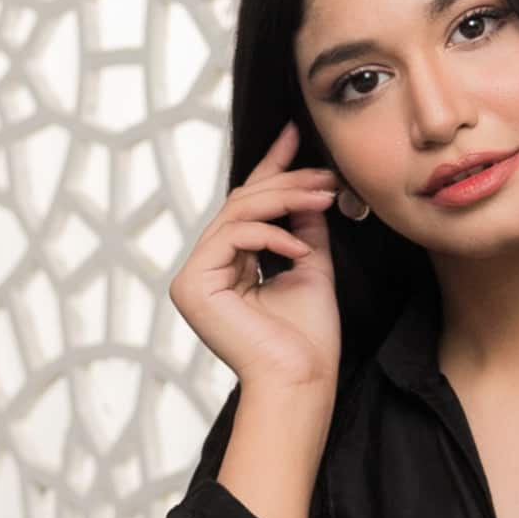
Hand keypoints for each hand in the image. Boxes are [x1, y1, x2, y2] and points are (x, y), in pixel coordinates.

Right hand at [168, 123, 345, 394]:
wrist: (300, 383)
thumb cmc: (308, 341)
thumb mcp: (311, 267)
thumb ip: (303, 228)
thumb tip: (309, 187)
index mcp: (227, 267)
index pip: (247, 207)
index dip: (271, 168)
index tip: (295, 134)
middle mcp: (204, 269)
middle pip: (241, 204)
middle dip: (287, 182)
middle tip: (326, 175)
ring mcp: (192, 277)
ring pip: (237, 213)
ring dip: (285, 200)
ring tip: (324, 198)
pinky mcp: (192, 286)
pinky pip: (232, 237)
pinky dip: (271, 235)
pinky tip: (301, 249)